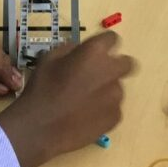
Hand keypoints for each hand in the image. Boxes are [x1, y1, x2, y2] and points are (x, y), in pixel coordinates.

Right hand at [0, 32, 135, 166]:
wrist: (40, 128)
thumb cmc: (41, 90)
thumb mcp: (47, 59)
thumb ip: (69, 49)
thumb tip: (79, 50)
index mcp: (94, 52)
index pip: (111, 38)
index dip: (103, 44)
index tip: (94, 52)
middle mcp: (111, 71)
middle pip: (126, 63)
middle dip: (115, 66)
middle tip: (96, 74)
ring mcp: (116, 96)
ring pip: (117, 87)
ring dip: (106, 89)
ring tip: (84, 101)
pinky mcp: (116, 117)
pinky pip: (113, 108)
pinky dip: (103, 109)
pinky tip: (85, 116)